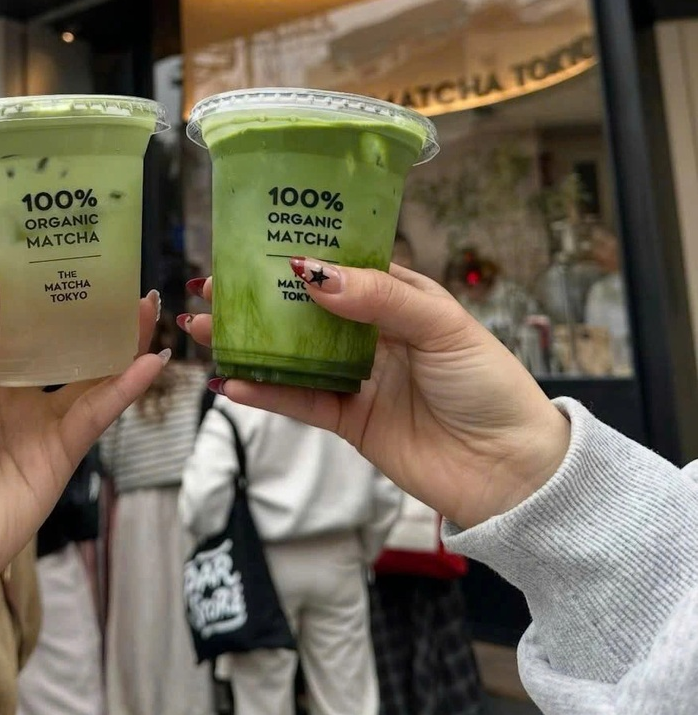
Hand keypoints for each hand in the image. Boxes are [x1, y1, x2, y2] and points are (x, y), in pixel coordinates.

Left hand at [0, 249, 166, 598]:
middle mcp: (7, 387)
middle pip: (59, 340)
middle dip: (89, 309)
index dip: (41, 282)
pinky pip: (97, 413)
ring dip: (116, 342)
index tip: (67, 245)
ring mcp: (35, 420)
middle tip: (122, 271)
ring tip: (146, 306)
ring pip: (87, 372)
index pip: (14, 312)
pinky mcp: (59, 454)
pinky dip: (123, 387)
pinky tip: (149, 361)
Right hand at [183, 263, 568, 528]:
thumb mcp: (442, 327)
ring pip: (291, 355)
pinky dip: (265, 393)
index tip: (253, 241)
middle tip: (209, 285)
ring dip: (248, 343)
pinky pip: (299, 402)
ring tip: (201, 328)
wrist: (513, 473)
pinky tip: (232, 383)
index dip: (300, 253)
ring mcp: (358, 378)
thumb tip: (314, 274)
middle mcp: (373, 334)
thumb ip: (380, 298)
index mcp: (400, 298)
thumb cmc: (489, 386)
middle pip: (304, 310)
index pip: (341, 266)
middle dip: (257, 297)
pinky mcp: (350, 422)